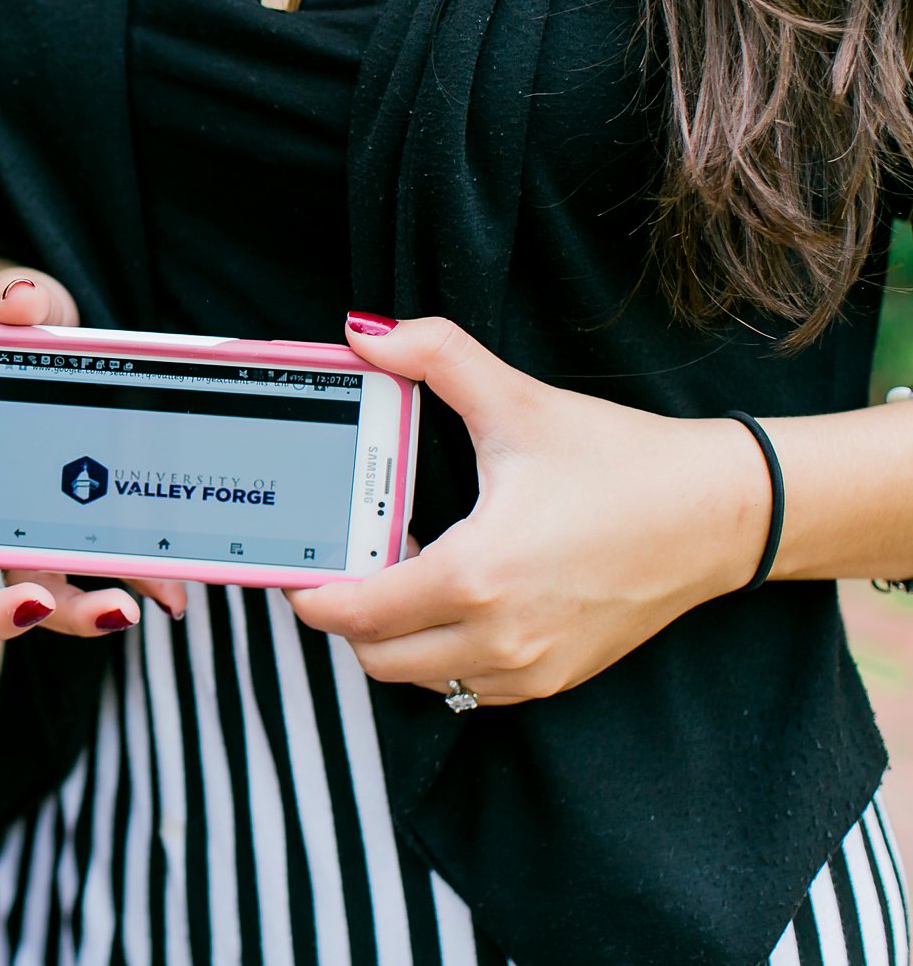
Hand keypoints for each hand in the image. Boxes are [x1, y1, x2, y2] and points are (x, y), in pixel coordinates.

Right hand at [0, 268, 187, 637]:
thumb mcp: (8, 298)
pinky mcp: (70, 524)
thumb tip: (21, 299)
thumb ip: (11, 297)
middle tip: (42, 607)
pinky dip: (129, 584)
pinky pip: (92, 569)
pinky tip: (170, 590)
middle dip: (0, 614)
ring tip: (129, 610)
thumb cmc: (8, 319)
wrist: (40, 327)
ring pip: (36, 592)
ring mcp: (22, 522)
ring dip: (75, 615)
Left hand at [287, 315, 766, 704]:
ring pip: (422, 679)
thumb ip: (433, 356)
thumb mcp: (516, 400)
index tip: (296, 571)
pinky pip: (470, 685)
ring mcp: (530, 668)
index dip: (311, 596)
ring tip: (405, 572)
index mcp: (475, 575)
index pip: (356, 614)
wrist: (720, 513)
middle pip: (377, 658)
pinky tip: (458, 595)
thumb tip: (364, 330)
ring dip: (396, 638)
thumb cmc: (621, 460)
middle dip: (349, 618)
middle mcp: (498, 638)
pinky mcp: (556, 679)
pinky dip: (445, 652)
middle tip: (350, 563)